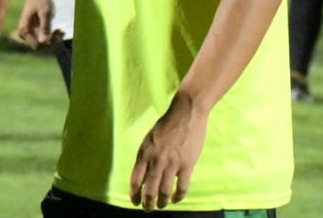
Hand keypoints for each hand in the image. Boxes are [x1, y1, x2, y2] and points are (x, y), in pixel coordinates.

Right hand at [17, 0, 60, 48]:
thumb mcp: (44, 12)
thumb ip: (44, 27)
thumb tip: (44, 41)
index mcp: (24, 30)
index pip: (36, 45)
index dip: (47, 42)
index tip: (56, 34)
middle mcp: (26, 34)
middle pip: (41, 45)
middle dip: (52, 40)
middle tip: (60, 31)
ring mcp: (31, 32)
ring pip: (44, 42)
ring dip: (54, 38)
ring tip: (61, 31)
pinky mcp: (36, 30)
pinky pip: (45, 37)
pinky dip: (53, 35)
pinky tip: (59, 30)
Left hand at [129, 92, 208, 210]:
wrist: (185, 113)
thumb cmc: (166, 126)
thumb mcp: (149, 140)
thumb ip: (146, 157)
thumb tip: (144, 175)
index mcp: (144, 153)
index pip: (135, 180)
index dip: (134, 194)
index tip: (134, 202)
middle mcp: (156, 160)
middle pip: (149, 190)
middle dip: (147, 203)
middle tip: (148, 209)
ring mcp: (172, 163)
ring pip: (165, 192)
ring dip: (162, 202)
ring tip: (162, 206)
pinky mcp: (187, 164)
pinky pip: (181, 187)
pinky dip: (178, 196)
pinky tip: (176, 199)